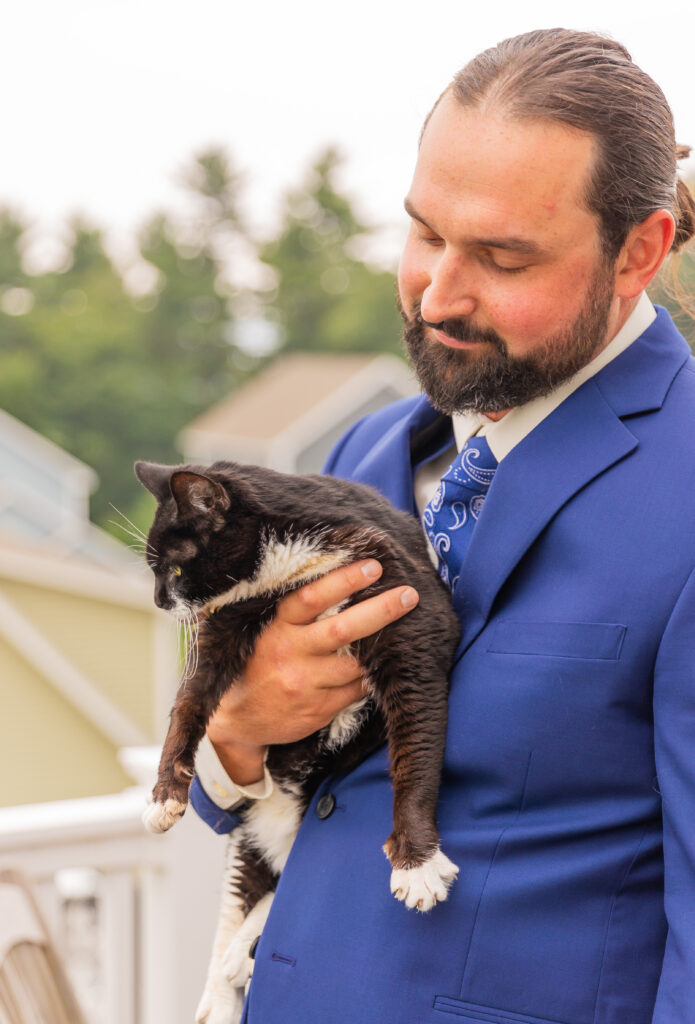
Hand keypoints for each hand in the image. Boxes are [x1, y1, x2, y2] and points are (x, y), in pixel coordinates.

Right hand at [206, 559, 418, 784]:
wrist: (236, 720)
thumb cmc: (260, 663)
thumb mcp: (269, 632)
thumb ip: (299, 615)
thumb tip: (348, 587)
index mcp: (277, 628)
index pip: (312, 598)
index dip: (344, 580)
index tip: (373, 566)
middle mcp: (291, 654)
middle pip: (343, 629)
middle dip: (381, 610)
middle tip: (409, 595)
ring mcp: (305, 684)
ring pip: (356, 663)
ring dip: (382, 648)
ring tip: (409, 630)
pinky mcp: (318, 709)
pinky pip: (356, 690)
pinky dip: (371, 677)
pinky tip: (382, 666)